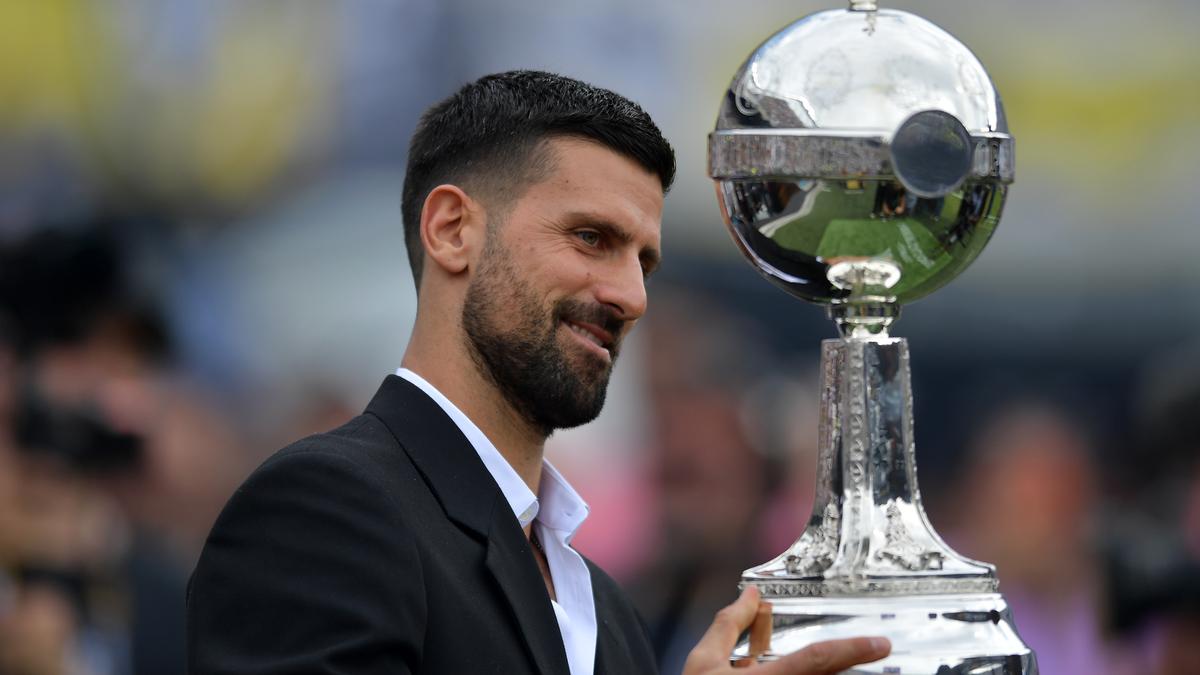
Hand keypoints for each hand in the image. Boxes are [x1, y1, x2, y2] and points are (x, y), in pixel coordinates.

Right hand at [682, 586, 890, 674]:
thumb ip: (729, 626)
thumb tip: (751, 595)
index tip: (880, 643)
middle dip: (851, 665)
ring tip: (841, 661)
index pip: (816, 659)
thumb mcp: (703, 661)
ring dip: (831, 673)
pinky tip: (800, 668)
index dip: (852, 648)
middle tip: (871, 651)